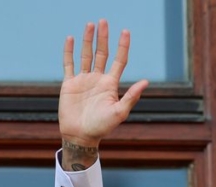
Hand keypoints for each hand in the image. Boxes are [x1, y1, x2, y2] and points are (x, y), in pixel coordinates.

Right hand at [60, 19, 148, 168]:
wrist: (81, 136)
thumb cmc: (102, 127)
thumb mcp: (119, 112)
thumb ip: (131, 96)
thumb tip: (146, 82)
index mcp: (110, 84)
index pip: (118, 60)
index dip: (122, 46)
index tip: (125, 32)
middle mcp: (98, 79)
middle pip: (102, 53)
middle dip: (103, 38)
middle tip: (104, 21)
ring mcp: (83, 80)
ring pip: (86, 55)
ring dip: (88, 40)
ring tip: (90, 25)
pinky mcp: (69, 84)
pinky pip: (69, 64)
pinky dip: (69, 52)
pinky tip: (70, 39)